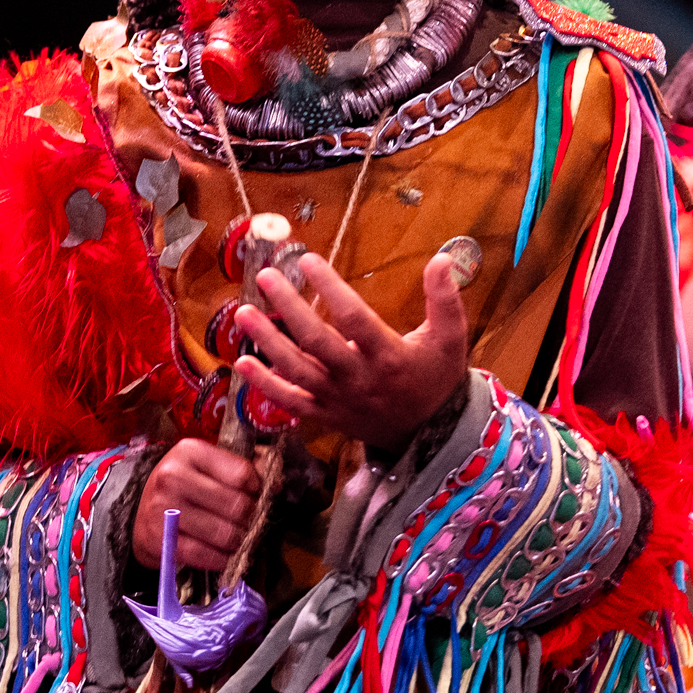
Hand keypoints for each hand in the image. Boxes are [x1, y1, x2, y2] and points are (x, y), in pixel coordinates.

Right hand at [134, 439, 260, 569]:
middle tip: (249, 522)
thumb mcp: (207, 465)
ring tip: (238, 538)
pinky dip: (222, 559)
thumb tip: (275, 482)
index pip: (242, 473)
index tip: (255, 494)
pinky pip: (206, 556)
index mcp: (190, 451)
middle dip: (250, 518)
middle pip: (237, 505)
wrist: (143, 512)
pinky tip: (224, 555)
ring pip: (225, 534)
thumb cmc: (185, 486)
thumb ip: (242, 467)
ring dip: (239, 541)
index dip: (257, 488)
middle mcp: (173, 476)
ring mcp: (165, 509)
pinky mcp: (160, 539)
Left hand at [234, 250, 468, 454]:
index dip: (330, 288)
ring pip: (296, 370)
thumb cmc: (437, 378)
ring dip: (267, 342)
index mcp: (388, 356)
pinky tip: (242, 364)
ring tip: (243, 312)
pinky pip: (291, 402)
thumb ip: (445, 299)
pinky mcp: (326, 415)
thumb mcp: (451, 339)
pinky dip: (265, 385)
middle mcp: (358, 379)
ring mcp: (338, 400)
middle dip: (289, 308)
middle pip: (316, 341)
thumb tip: (443, 258)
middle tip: (266, 277)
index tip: (309, 260)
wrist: (430, 434)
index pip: (354, 318)